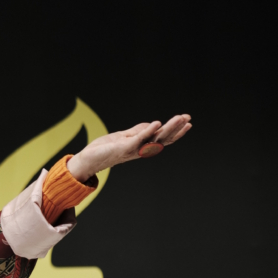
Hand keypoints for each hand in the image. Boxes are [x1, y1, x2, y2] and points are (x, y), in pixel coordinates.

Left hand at [67, 114, 191, 181]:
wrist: (88, 160)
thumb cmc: (105, 149)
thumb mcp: (124, 137)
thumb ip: (138, 131)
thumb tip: (153, 124)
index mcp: (142, 146)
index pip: (163, 138)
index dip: (176, 131)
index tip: (188, 122)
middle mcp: (140, 149)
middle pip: (163, 138)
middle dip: (176, 128)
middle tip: (188, 118)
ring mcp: (133, 149)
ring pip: (155, 138)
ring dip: (168, 128)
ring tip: (179, 118)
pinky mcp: (124, 148)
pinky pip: (138, 139)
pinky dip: (148, 130)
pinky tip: (157, 122)